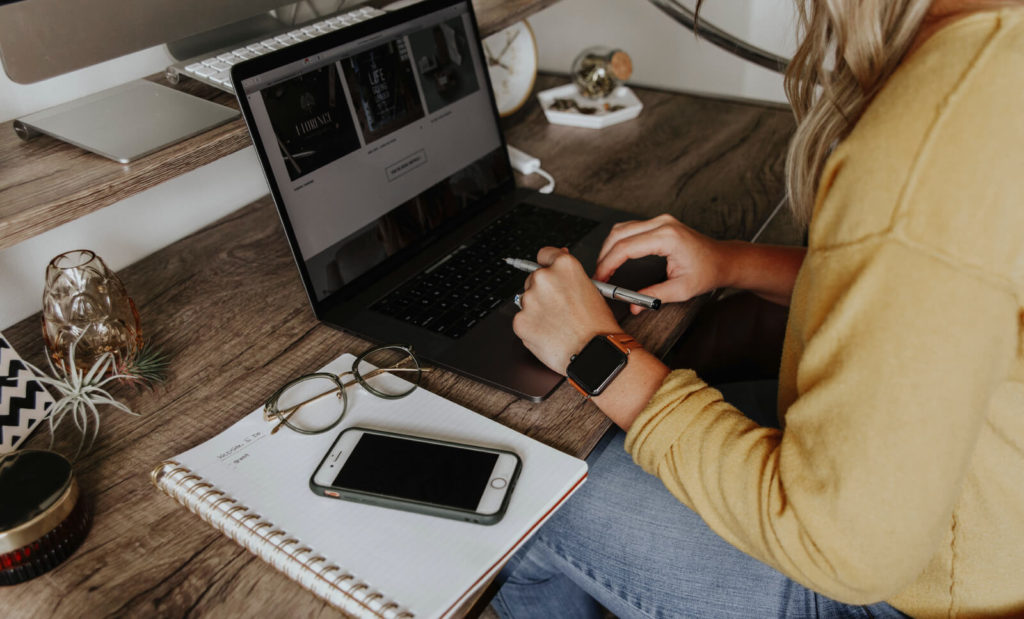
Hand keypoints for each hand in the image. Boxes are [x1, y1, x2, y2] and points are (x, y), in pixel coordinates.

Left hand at [512, 247, 622, 374]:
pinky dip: (532, 327)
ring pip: (527, 301)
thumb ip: (570, 274)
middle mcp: (544, 278)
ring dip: (537, 310)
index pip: (544, 254)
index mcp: (564, 266)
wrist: (593, 353)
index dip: (548, 264)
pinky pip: (522, 320)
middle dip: (543, 292)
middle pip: (533, 278)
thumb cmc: (598, 326)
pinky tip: (549, 333)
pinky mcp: (520, 320)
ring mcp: (530, 299)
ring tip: (557, 324)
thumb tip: (559, 258)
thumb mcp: (592, 290)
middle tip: (559, 308)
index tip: (549, 271)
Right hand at [595, 214, 724, 314]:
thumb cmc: (708, 271)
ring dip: (609, 248)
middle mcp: (662, 223)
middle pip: (619, 234)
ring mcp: (660, 221)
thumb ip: (654, 297)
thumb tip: (633, 305)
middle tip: (599, 276)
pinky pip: (631, 228)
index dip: (608, 264)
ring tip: (605, 268)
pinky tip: (615, 256)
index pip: (626, 247)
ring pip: (622, 228)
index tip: (601, 279)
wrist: (723, 260)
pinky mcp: (659, 223)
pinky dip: (619, 242)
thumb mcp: (681, 290)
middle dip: (604, 256)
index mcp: (667, 237)